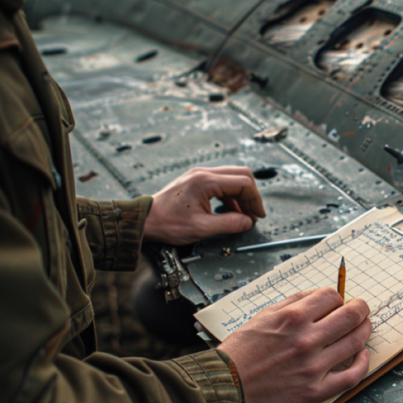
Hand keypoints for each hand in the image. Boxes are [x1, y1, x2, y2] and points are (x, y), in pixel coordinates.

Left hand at [143, 166, 265, 244]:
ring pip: (232, 178)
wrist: (144, 220)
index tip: (258, 215)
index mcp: (205, 181)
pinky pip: (222, 183)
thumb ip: (229, 224)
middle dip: (251, 196)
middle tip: (254, 214)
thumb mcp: (202, 228)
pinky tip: (230, 210)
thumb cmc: (166, 223)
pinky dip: (231, 196)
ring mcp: (199, 175)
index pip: (243, 183)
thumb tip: (247, 222)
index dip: (255, 200)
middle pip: (241, 175)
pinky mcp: (196, 181)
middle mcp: (203, 173)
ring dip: (242, 196)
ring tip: (243, 215)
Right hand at [218, 288, 371, 402]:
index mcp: (293, 317)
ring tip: (364, 327)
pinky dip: (363, 363)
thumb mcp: (264, 314)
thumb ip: (294, 302)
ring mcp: (313, 366)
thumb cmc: (243, 350)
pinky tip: (364, 355)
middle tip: (361, 309)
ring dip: (365, 330)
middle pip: (351, 316)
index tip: (337, 303)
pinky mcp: (315, 390)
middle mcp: (306, 339)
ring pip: (356, 342)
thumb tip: (321, 295)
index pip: (332, 296)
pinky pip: (351, 376)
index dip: (338, 297)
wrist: (227, 384)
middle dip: (361, 308)